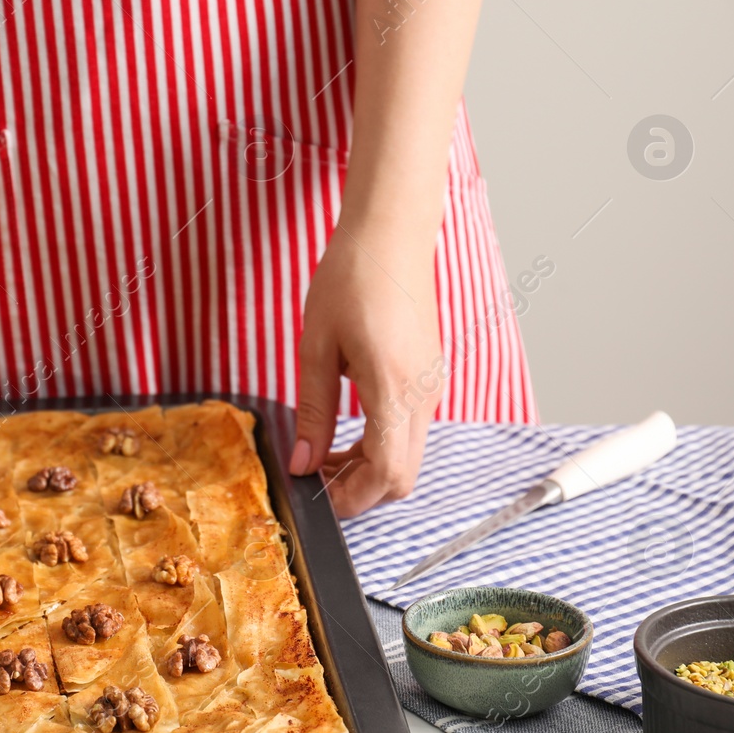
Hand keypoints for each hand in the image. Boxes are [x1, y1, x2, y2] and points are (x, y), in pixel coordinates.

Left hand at [291, 227, 442, 517]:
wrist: (390, 234)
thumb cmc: (352, 278)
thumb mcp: (316, 348)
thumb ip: (312, 413)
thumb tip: (302, 462)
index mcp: (395, 389)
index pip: (386, 475)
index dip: (351, 498)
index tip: (316, 494)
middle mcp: (423, 395)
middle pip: (402, 476)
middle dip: (360, 489)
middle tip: (315, 476)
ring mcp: (431, 387)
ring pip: (408, 456)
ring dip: (369, 467)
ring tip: (323, 453)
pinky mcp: (429, 377)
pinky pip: (410, 430)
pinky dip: (381, 443)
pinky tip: (347, 430)